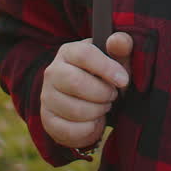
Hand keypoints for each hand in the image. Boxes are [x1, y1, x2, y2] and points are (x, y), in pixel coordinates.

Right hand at [40, 32, 132, 149]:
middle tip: (113, 95)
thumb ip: (121, 46)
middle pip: (77, 83)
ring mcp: (47, 97)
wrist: (92, 102)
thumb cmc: (106, 76)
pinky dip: (90, 129)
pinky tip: (94, 120)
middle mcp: (52, 72)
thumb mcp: (118, 59)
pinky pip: (70, 130)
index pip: (84, 54)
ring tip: (104, 106)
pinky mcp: (48, 120)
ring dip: (98, 111)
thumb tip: (117, 40)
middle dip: (103, 93)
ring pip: (75, 109)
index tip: (123, 81)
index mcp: (69, 52)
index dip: (107, 68)